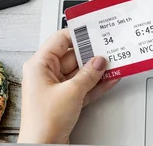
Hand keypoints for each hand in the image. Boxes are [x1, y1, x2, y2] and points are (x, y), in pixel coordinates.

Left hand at [17, 29, 118, 143]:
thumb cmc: (43, 122)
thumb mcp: (71, 92)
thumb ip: (88, 74)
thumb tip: (99, 61)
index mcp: (39, 65)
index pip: (60, 40)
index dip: (78, 34)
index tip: (94, 30)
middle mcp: (45, 74)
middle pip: (73, 56)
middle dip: (92, 54)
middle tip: (108, 47)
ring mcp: (56, 88)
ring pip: (80, 72)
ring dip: (97, 69)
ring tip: (113, 62)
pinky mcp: (65, 100)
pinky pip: (83, 86)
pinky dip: (96, 83)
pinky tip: (110, 78)